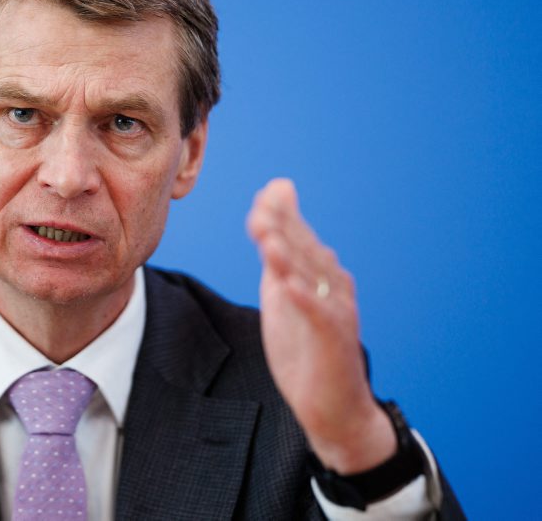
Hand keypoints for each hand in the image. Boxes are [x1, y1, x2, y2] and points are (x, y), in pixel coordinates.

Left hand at [246, 178, 395, 472]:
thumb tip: (264, 221)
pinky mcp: (334, 341)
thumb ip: (274, 259)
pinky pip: (319, 317)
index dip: (282, 214)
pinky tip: (288, 286)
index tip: (267, 191)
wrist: (334, 407)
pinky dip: (305, 300)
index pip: (298, 237)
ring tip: (268, 237)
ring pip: (311, 279)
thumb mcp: (283, 297)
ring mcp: (336, 313)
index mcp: (319, 275)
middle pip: (305, 250)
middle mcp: (332, 287)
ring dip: (290, 257)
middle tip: (263, 204)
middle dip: (283, 226)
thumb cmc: (306, 348)